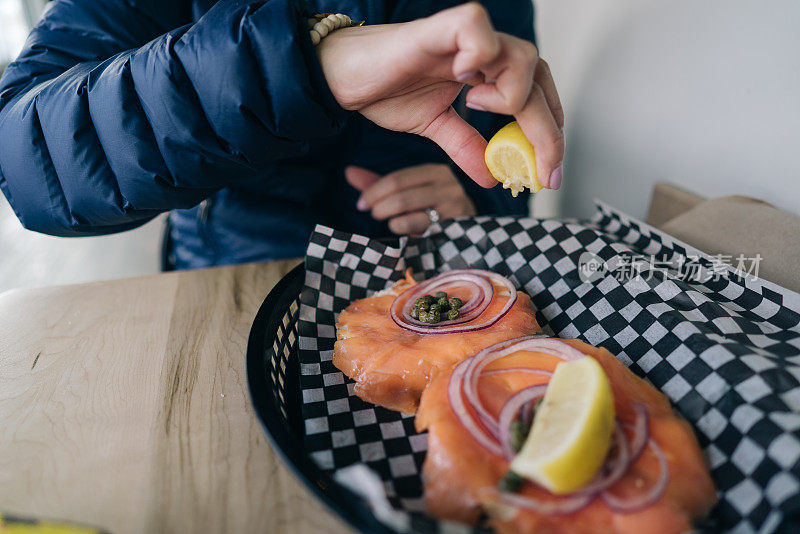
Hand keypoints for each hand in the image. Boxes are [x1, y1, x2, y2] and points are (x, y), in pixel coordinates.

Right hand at [317, 2, 564, 188]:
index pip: (538, 96)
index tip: (549, 173)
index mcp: (487, 72)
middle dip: (546, 130)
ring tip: (478, 107)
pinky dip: (479, 55)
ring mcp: (465, 38)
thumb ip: (466, 147)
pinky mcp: (441, 28)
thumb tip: (493, 177)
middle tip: (540, 168)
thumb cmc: (386, 89)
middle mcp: (484, 52)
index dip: (550, 133)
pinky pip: (478, 29)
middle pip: (540, 81)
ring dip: (513, 95)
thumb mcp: (435, 128)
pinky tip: (461, 79)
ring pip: (523, 55)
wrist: (344, 78)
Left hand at [345, 164, 476, 235]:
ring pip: (410, 216)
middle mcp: (449, 187)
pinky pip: (420, 233)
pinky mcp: (454, 230)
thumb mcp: (407, 191)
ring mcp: (454, 210)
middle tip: (372, 214)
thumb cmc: (430, 207)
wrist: (467, 231)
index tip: (361, 203)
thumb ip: (379, 183)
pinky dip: (405, 233)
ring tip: (388, 223)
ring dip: (391, 222)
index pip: (397, 179)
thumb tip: (348, 171)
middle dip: (380, 207)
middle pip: (401, 197)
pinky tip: (404, 231)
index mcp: (436, 172)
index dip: (374, 192)